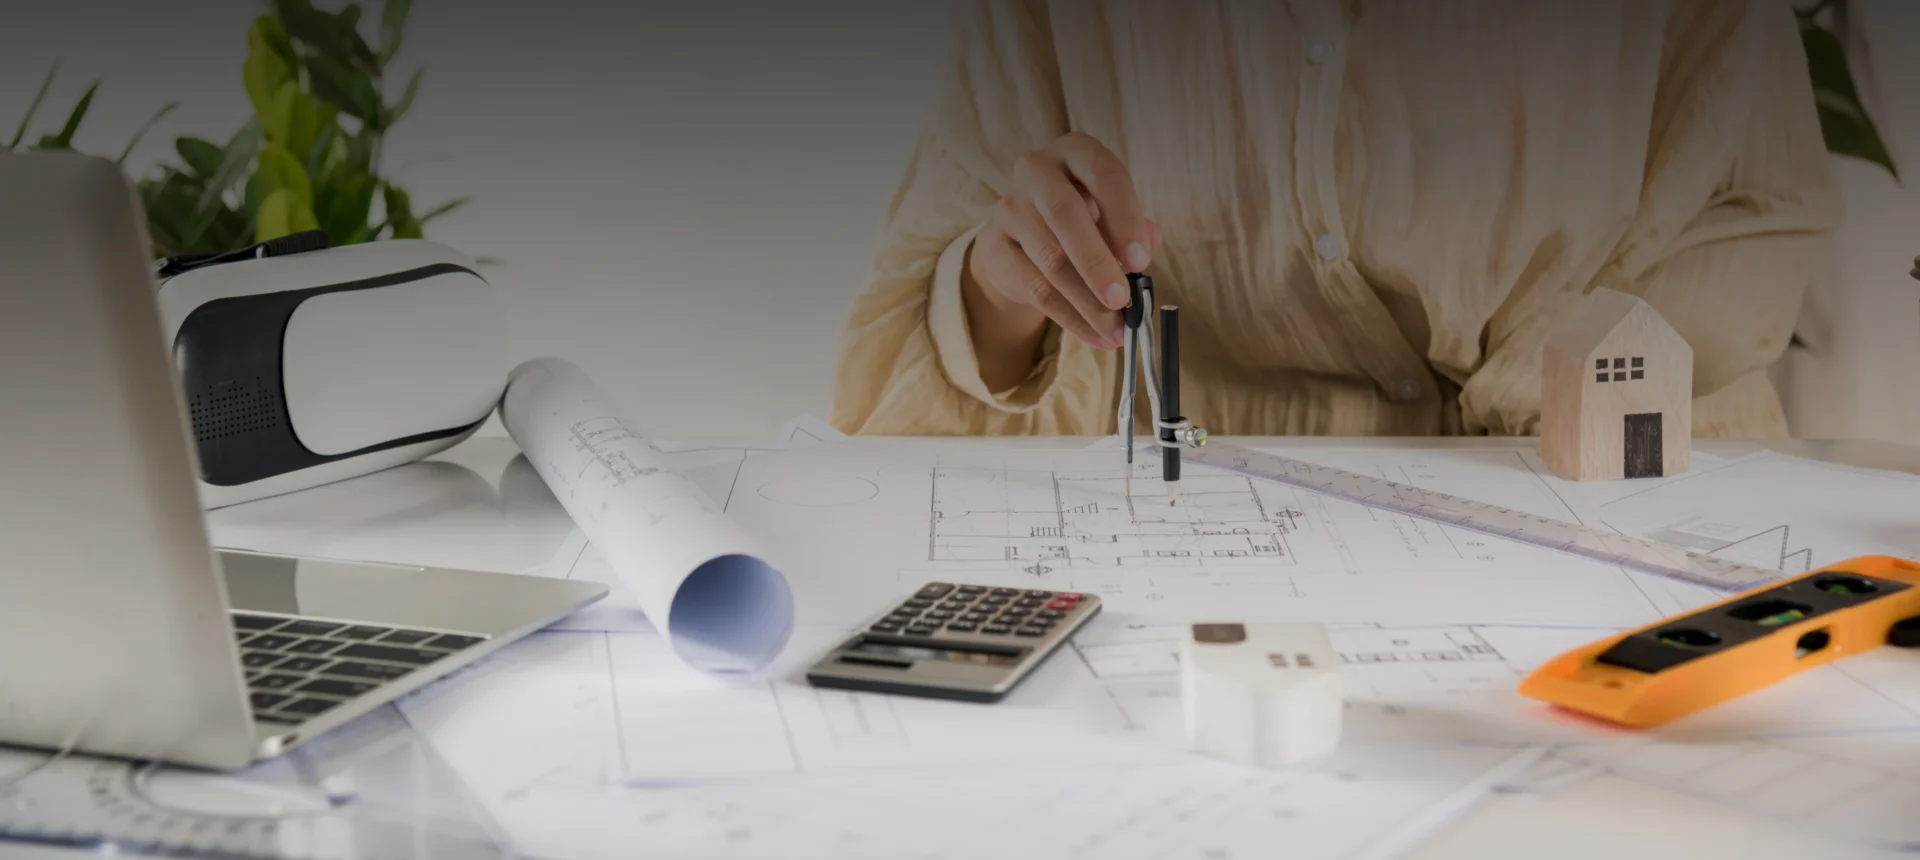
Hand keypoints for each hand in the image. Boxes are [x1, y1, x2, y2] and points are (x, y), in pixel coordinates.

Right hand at [962, 132, 1158, 371]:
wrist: (1022, 237)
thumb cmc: (1082, 219)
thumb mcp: (1113, 215)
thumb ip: (1135, 230)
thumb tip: (1144, 251)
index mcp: (1075, 152)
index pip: (1103, 174)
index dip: (1125, 217)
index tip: (1141, 260)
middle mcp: (1037, 170)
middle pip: (1065, 215)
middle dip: (1098, 263)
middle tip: (1123, 300)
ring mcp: (1010, 207)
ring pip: (1051, 260)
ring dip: (1088, 302)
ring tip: (1115, 330)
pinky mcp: (994, 246)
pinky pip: (1035, 289)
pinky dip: (1070, 318)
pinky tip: (1094, 335)